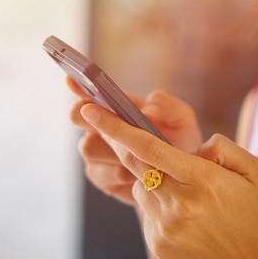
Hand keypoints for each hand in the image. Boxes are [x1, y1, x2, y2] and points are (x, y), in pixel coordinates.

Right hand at [67, 76, 202, 205]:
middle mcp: (101, 127)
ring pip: (89, 147)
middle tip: (108, 122)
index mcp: (118, 107)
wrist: (185, 178)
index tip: (72, 79)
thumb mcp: (181, 117)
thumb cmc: (179, 140)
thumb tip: (148, 112)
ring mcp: (98, 153)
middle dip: (88, 117)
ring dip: (113, 151)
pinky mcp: (102, 178)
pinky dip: (120, 174)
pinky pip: (100, 173)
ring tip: (139, 157)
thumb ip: (167, 104)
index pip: (92, 91)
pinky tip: (136, 177)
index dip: (79, 85)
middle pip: (77, 116)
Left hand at [80, 104, 257, 258]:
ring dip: (150, 178)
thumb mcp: (251, 170)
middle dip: (116, 141)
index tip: (90, 111)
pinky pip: (146, 210)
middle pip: (134, 163)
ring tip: (183, 190)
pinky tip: (182, 213)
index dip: (116, 128)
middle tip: (105, 124)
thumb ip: (220, 147)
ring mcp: (165, 226)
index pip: (148, 147)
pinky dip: (156, 202)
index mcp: (201, 179)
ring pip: (140, 186)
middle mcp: (178, 202)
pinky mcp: (158, 242)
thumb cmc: (254, 214)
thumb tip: (193, 147)